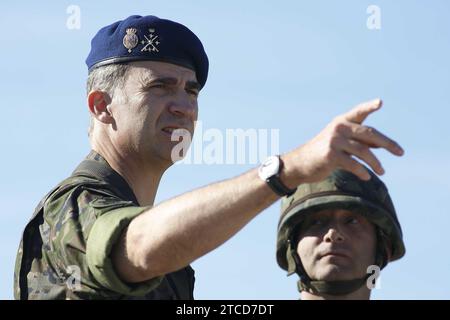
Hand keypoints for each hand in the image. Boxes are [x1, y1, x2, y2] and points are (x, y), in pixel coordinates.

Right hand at [282, 99, 403, 183]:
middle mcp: (338, 128)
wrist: (299, 164)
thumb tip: (383, 144)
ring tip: (382, 171)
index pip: (359, 112)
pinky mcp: (331, 154)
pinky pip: (353, 163)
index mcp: (341, 122)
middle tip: (400, 152)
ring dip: (376, 163)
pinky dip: (362, 171)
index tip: (380, 102)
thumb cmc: (323, 154)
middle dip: (388, 143)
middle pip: (369, 134)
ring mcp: (334, 140)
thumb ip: (360, 141)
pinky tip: (366, 176)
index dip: (369, 107)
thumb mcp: (341, 143)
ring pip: (364, 151)